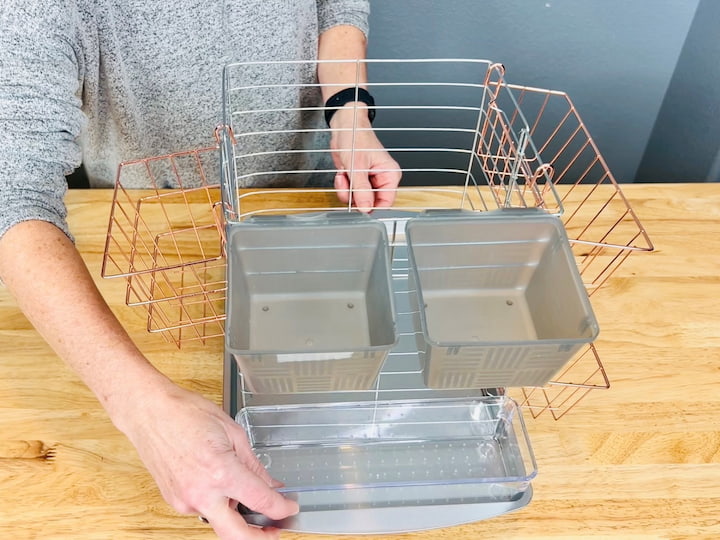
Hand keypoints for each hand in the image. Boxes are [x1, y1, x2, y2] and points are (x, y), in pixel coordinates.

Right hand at [119, 382, 297, 539]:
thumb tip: (270, 484)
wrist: (149, 412)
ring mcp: (185, 500)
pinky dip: (217, 503)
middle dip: (260, 537)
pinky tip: (221, 485)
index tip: (290, 506)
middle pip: (237, 535)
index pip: (261, 501)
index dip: (282, 508)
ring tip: (247, 497)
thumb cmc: (186, 413)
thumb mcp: (232, 432)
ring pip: (219, 521)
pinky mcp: (174, 501)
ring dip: (236, 516)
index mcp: (221, 472)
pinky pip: (203, 510)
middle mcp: (201, 493)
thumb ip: (254, 464)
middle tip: (275, 529)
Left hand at [329, 104, 401, 211]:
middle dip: (355, 196)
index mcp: (390, 175)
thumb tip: (366, 209)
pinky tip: (343, 173)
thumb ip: (361, 190)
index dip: (372, 207)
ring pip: (358, 200)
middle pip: (370, 203)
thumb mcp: (357, 166)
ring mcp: (369, 181)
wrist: (343, 127)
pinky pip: (350, 193)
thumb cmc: (355, 137)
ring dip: (347, 191)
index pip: (386, 202)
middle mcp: (381, 179)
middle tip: (349, 184)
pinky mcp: (357, 180)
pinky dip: (343, 186)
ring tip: (345, 175)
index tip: (360, 208)